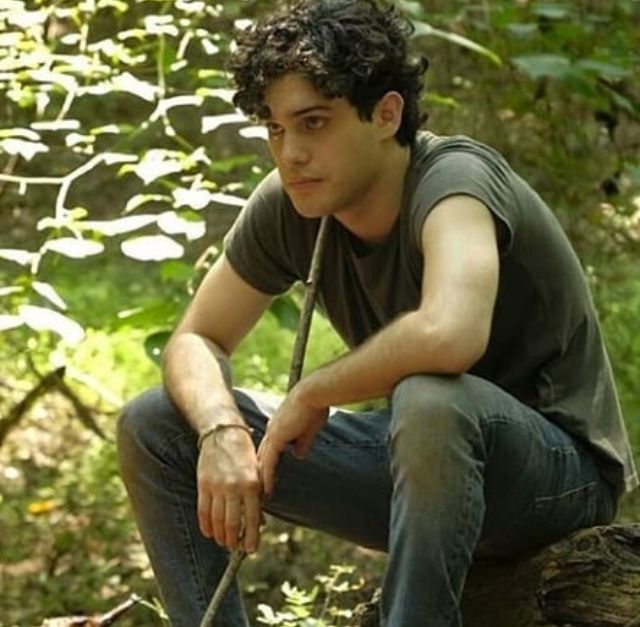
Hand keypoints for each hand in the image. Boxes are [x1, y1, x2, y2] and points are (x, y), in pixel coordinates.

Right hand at [197, 426, 261, 552]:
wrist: (223, 433)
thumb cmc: (244, 453)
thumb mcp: (257, 472)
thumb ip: (258, 496)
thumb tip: (259, 522)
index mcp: (251, 484)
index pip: (251, 518)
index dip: (250, 537)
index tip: (251, 550)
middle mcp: (234, 487)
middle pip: (231, 523)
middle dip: (233, 540)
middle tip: (235, 548)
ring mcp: (216, 486)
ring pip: (216, 520)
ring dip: (220, 536)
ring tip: (224, 543)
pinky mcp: (203, 484)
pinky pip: (203, 511)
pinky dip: (206, 525)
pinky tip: (209, 532)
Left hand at [257, 382, 328, 496]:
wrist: (312, 394)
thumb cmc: (315, 406)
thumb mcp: (310, 428)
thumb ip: (303, 442)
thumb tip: (298, 454)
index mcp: (280, 426)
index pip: (271, 448)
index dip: (269, 461)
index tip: (269, 474)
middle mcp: (273, 430)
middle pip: (263, 456)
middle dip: (260, 472)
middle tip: (258, 490)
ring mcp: (273, 434)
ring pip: (263, 461)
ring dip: (262, 479)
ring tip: (260, 496)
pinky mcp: (276, 438)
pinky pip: (269, 462)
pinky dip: (267, 477)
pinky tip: (266, 490)